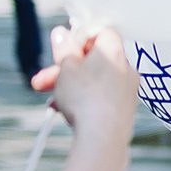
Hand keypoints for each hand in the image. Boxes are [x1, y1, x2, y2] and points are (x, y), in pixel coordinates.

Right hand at [32, 24, 137, 143]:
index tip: (64, 48)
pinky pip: (100, 99)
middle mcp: (126, 69)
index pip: (101, 33)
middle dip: (65, 69)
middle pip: (93, 61)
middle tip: (44, 78)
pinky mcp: (124, 110)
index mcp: (115, 52)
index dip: (80, 37)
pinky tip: (63, 111)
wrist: (103, 137)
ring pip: (94, 82)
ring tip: (51, 98)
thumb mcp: (66, 67)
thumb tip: (62, 33)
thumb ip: (64, 48)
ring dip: (70, 87)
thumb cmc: (85, 98)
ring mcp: (127, 91)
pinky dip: (83, 101)